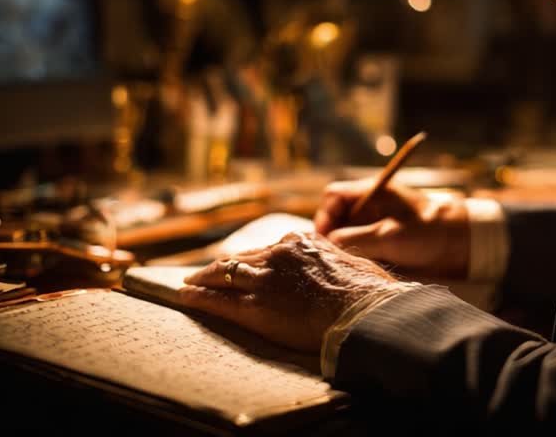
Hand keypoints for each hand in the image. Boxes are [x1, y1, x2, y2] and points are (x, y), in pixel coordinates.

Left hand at [179, 231, 406, 351]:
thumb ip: (335, 262)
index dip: (251, 259)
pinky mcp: (257, 306)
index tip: (241, 263)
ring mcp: (265, 280)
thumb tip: (342, 267)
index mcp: (301, 243)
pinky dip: (200, 298)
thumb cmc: (369, 293)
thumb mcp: (353, 265)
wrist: (363, 312)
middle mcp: (278, 255)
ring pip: (224, 275)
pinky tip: (186, 299)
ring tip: (188, 285)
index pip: (267, 250)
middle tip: (201, 273)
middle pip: (241, 259)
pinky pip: (219, 300)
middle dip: (220, 267)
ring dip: (202, 280)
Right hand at [313, 178, 469, 277]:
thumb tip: (326, 243)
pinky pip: (359, 246)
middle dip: (333, 235)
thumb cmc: (428, 232)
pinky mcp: (382, 240)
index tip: (326, 238)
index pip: (334, 196)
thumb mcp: (388, 236)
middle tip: (335, 256)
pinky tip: (361, 268)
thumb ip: (354, 238)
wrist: (461, 245)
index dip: (325, 215)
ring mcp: (376, 222)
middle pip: (337, 216)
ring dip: (345, 248)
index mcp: (372, 192)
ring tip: (349, 264)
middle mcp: (370, 205)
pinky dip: (357, 256)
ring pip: (346, 233)